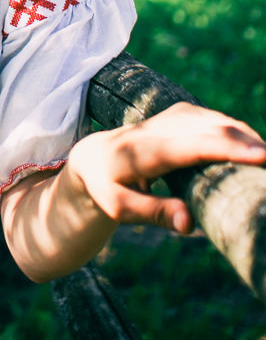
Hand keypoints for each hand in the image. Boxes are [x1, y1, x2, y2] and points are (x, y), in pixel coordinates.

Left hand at [66, 101, 265, 233]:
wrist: (92, 157)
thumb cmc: (106, 188)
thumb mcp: (120, 208)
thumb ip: (153, 213)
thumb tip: (188, 222)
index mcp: (143, 151)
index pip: (190, 145)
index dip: (227, 148)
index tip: (260, 156)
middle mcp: (156, 128)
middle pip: (206, 127)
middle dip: (243, 140)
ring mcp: (166, 118)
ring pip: (210, 118)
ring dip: (240, 133)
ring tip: (264, 155)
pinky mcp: (175, 116)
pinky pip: (208, 118)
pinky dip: (231, 128)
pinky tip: (248, 143)